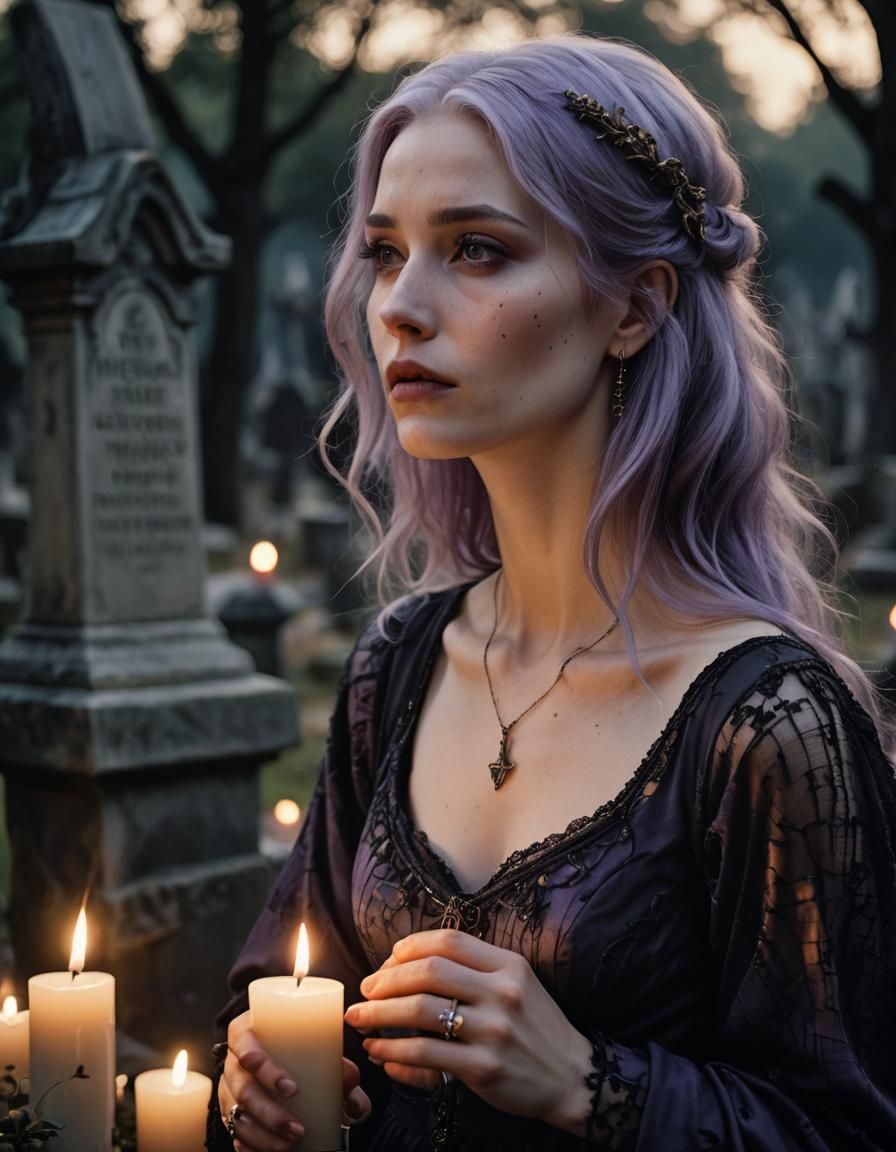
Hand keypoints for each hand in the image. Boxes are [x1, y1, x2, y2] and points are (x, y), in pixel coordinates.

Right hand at [219, 1009, 370, 1150]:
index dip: (265, 1068)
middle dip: (269, 1113)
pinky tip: (269, 1151)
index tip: (292, 1089)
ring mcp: (227, 1089)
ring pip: (237, 1115)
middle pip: (243, 1088)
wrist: (275, 1049)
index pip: (246, 1045)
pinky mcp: (228, 1111)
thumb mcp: (314, 1045)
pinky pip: (234, 1132)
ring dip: (263, 1136)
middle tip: (297, 1129)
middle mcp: (233, 1062)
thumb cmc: (296, 1046)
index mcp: (247, 1032)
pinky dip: (250, 1145)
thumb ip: (339, 1069)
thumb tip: (352, 1094)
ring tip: (290, 1145)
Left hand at [344, 930, 591, 1135]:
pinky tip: (379, 1051)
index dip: (410, 946)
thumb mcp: (518, 983)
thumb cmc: (536, 1027)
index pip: (449, 940)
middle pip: (428, 971)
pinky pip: (425, 1054)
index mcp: (508, 965)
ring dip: (379, 1013)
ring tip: (360, 1019)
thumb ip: (476, 968)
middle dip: (386, 978)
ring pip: (419, 1010)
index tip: (387, 959)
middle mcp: (501, 991)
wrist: (574, 1076)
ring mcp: (493, 1030)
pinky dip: (394, 1050)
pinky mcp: (484, 1068)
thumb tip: (411, 962)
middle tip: (365, 989)